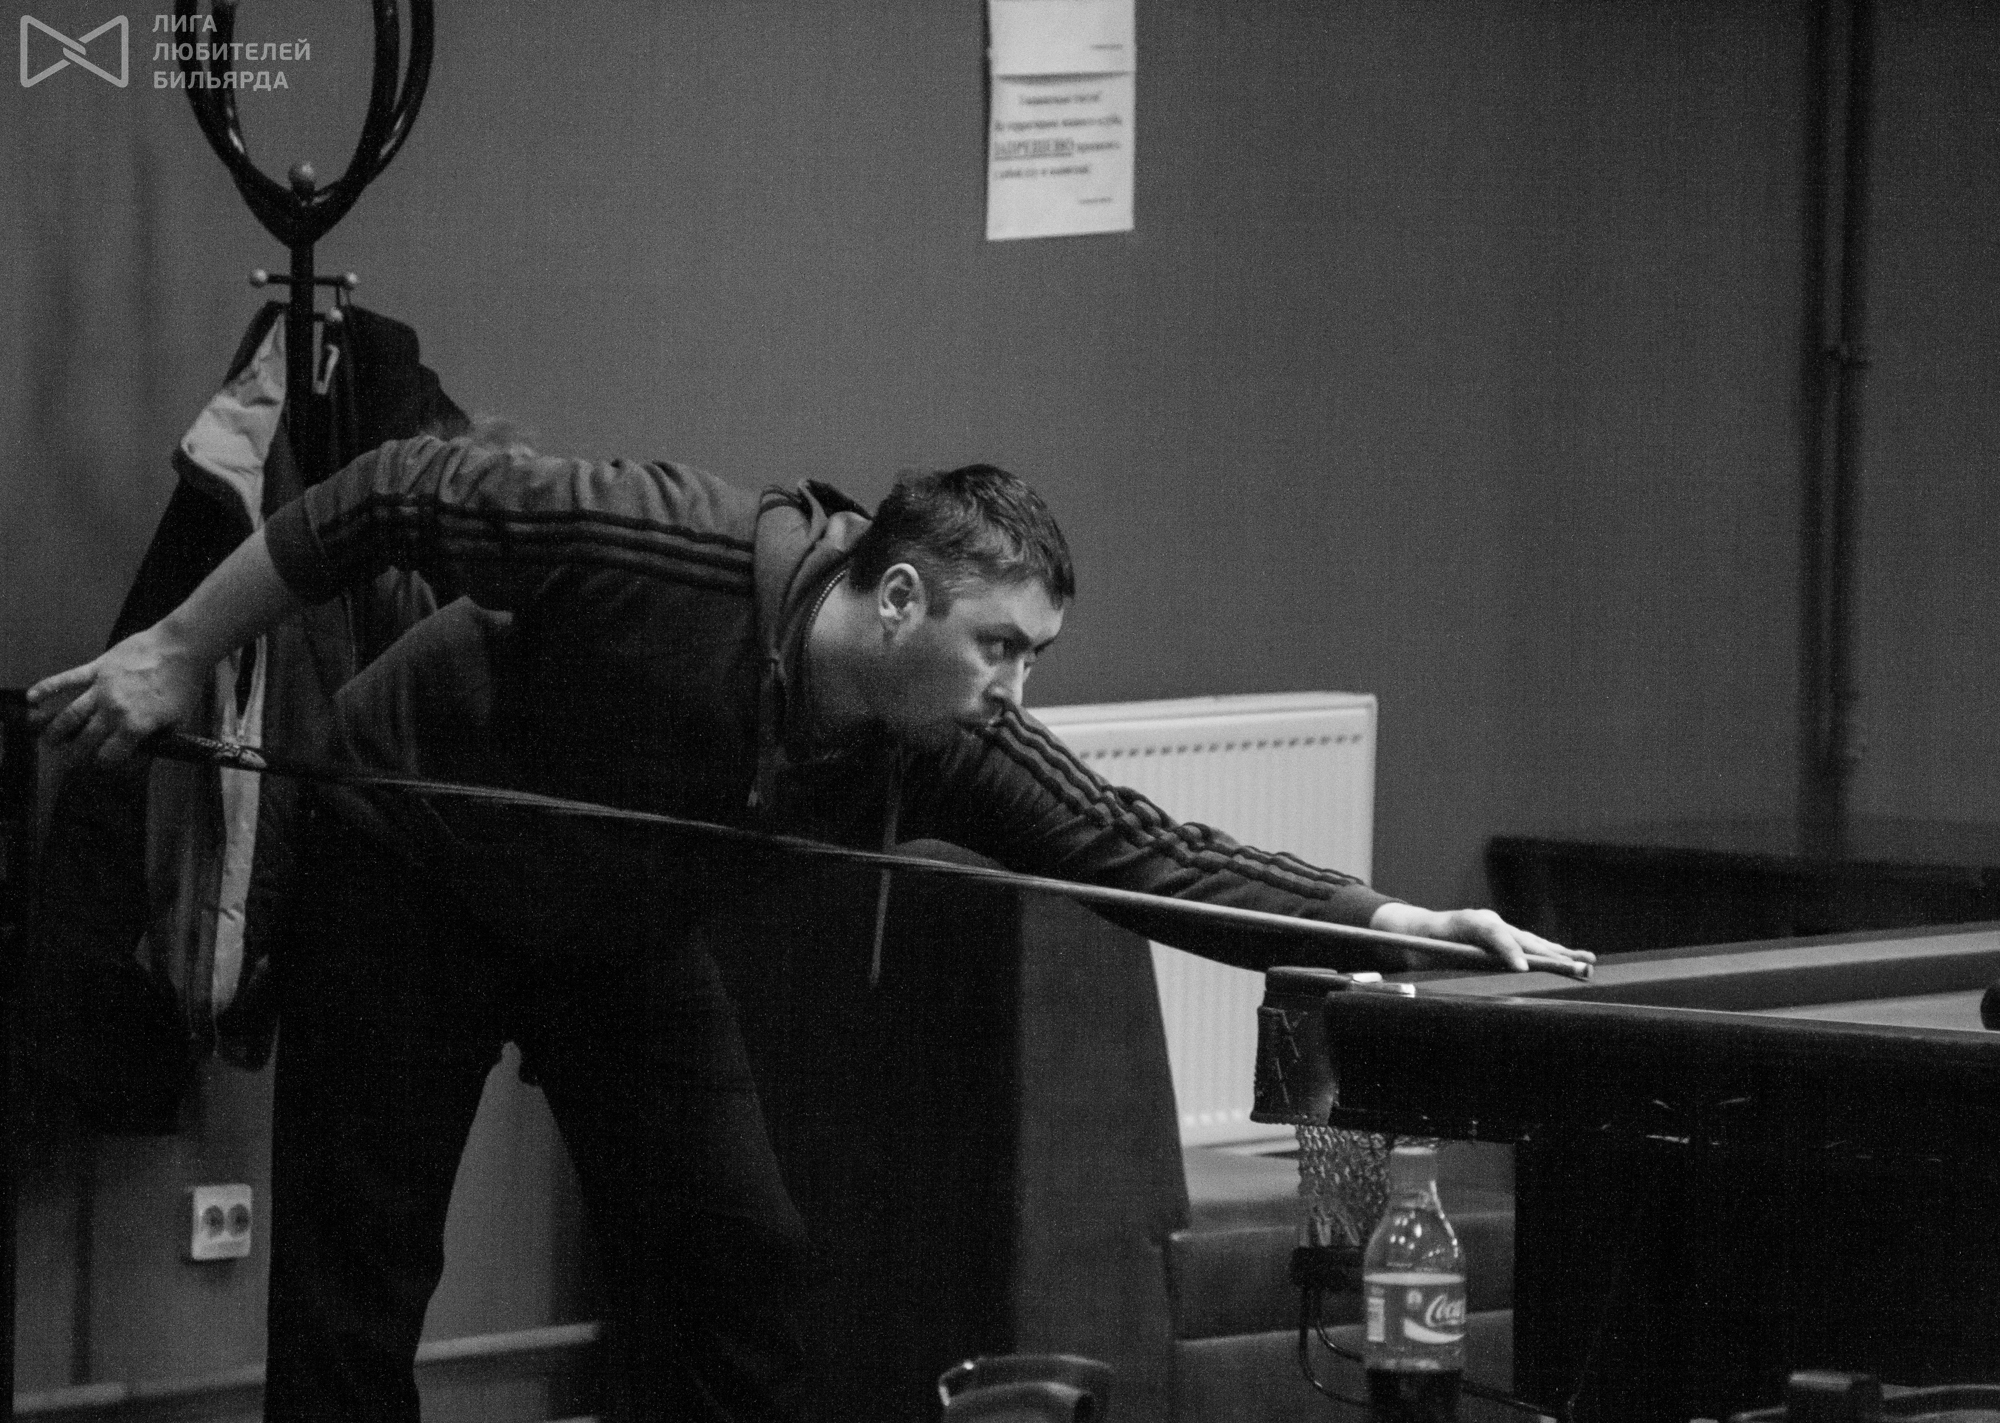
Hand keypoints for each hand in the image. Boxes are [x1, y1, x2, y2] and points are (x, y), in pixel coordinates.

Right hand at [27, 624, 208, 764]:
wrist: (179, 648)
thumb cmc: (184, 684)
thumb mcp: (179, 720)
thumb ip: (159, 738)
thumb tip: (146, 750)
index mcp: (135, 726)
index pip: (110, 755)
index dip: (107, 763)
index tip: (104, 763)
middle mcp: (113, 710)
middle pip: (86, 740)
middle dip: (75, 754)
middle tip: (67, 762)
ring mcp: (101, 689)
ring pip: (70, 715)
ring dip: (56, 730)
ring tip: (47, 741)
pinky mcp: (95, 669)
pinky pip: (67, 679)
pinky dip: (47, 688)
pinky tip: (31, 698)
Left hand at [1369, 902, 1593, 974]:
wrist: (1423, 931)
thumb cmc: (1424, 942)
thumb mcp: (1423, 950)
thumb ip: (1432, 957)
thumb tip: (1436, 966)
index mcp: (1470, 922)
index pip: (1494, 935)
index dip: (1508, 951)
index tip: (1522, 968)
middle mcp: (1491, 922)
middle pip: (1525, 939)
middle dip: (1550, 955)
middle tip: (1576, 968)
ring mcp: (1502, 928)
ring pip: (1535, 942)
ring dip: (1562, 955)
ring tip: (1588, 963)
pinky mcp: (1508, 938)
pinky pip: (1535, 946)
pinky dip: (1556, 953)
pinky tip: (1577, 958)